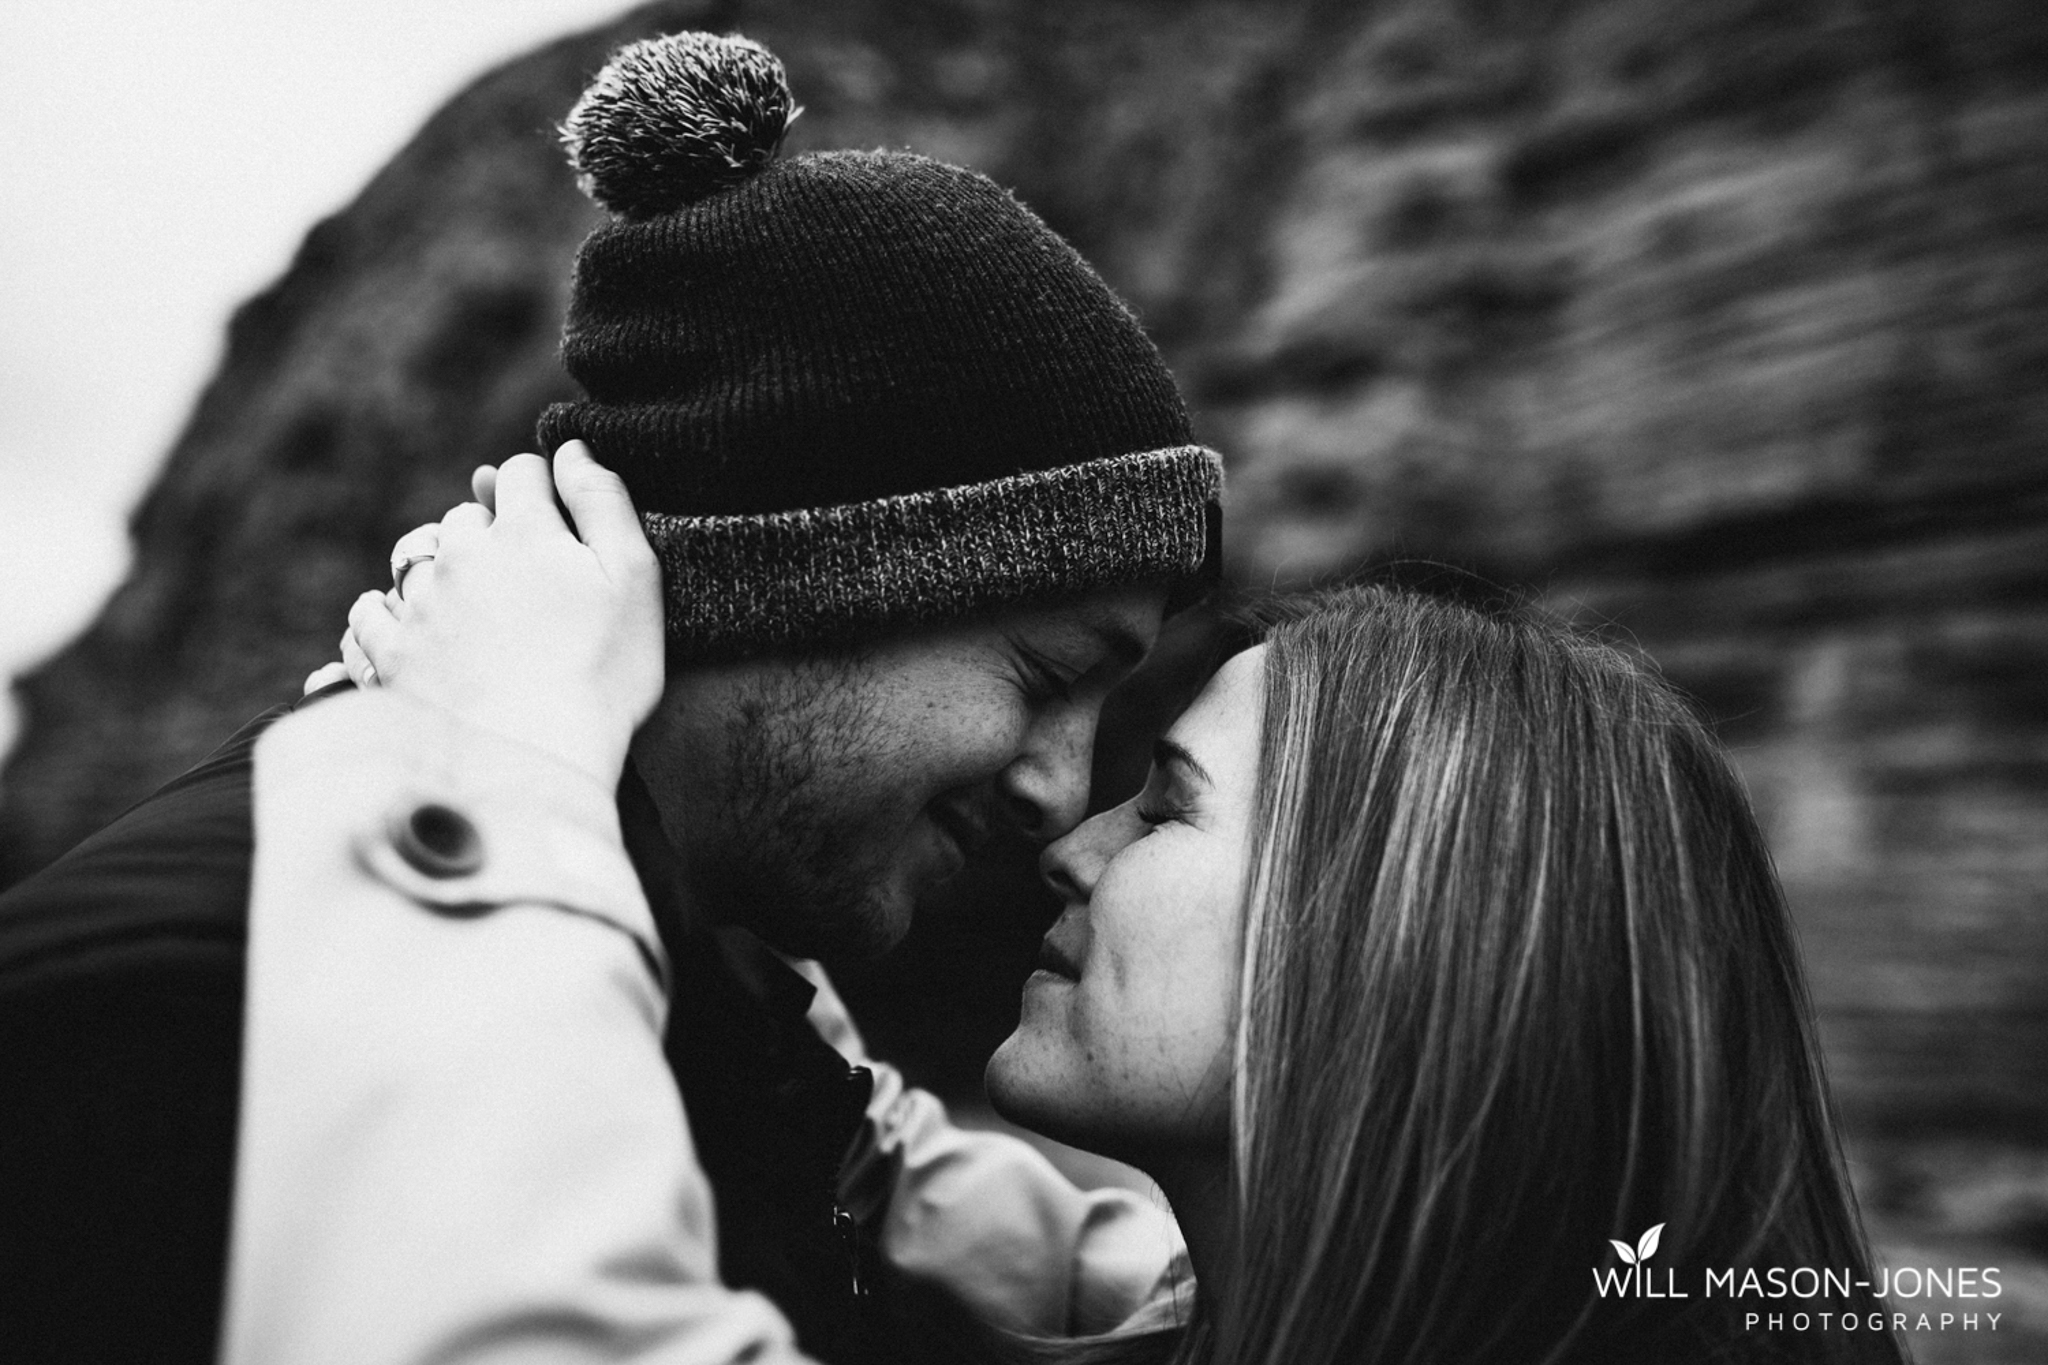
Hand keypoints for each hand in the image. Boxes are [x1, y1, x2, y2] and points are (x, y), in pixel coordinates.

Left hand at [345, 441, 663, 785]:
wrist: (532, 762)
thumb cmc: (602, 675)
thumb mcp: (635, 579)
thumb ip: (605, 501)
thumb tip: (573, 447)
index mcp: (523, 531)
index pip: (524, 472)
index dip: (544, 487)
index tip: (559, 517)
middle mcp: (460, 555)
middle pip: (466, 516)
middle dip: (490, 531)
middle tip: (521, 575)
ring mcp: (418, 604)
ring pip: (416, 560)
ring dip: (439, 572)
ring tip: (468, 608)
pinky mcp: (389, 653)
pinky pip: (370, 614)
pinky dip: (385, 614)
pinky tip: (410, 631)